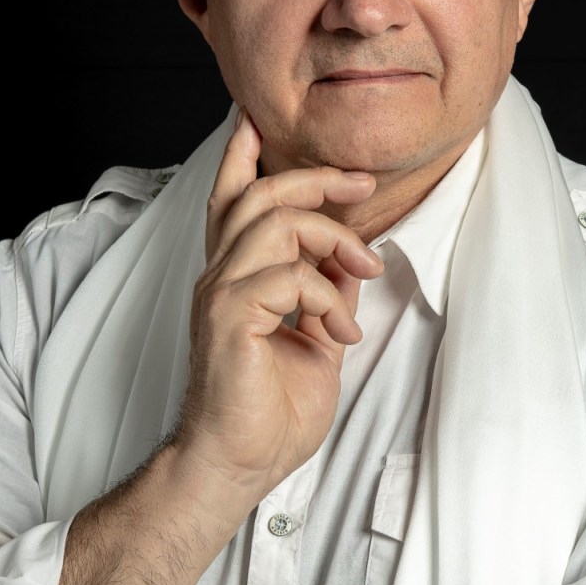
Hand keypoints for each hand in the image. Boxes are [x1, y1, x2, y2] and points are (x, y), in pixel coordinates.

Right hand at [173, 108, 383, 501]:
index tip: (253, 119)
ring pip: (274, 221)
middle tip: (362, 182)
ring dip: (333, 237)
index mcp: (234, 275)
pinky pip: (288, 276)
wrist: (236, 465)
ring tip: (365, 268)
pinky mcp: (229, 315)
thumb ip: (329, 291)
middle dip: (315, 177)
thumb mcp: (316, 338)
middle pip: (261, 195)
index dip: (241, 155)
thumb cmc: (268, 409)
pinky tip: (341, 332)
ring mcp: (220, 291)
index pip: (230, 198)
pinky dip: (328, 295)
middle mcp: (220, 273)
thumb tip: (353, 257)